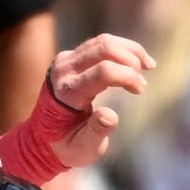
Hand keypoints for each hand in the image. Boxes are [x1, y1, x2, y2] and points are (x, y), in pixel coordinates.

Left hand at [44, 33, 154, 170]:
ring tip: (146, 67)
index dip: (128, 77)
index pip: (103, 71)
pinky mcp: (71, 56)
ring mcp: (65, 60)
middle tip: (142, 82)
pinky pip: (99, 43)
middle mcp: (63, 70)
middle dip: (131, 60)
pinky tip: (136, 61)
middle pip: (105, 48)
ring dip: (130, 51)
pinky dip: (122, 49)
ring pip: (104, 41)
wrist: (42, 138)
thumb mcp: (83, 149)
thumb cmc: (67, 146)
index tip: (139, 91)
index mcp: (67, 93)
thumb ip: (96, 132)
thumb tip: (110, 115)